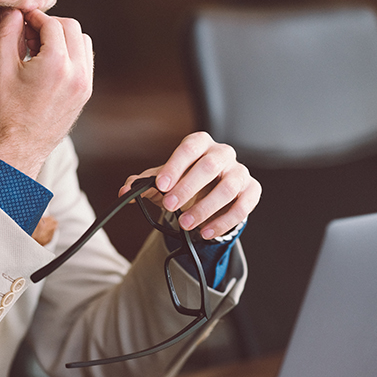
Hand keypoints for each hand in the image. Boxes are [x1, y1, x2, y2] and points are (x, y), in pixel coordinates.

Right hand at [0, 9, 92, 177]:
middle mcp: (76, 74)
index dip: (35, 17)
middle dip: (51, 25)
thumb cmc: (7, 113)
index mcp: (56, 64)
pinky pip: (85, 62)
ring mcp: (84, 85)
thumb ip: (8, 34)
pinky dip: (71, 54)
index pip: (52, 23)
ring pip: (83, 42)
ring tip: (39, 49)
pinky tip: (50, 63)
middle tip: (29, 34)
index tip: (22, 20)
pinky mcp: (85, 94)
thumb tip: (14, 12)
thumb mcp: (1, 69)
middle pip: (72, 28)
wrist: (19, 149)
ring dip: (64, 38)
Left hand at [120, 132, 260, 239]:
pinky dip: (223, 222)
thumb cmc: (185, 183)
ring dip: (205, 208)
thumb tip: (125, 191)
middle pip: (209, 166)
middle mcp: (223, 154)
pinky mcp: (251, 192)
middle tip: (170, 205)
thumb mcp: (163, 182)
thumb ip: (143, 185)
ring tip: (186, 224)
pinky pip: (242, 206)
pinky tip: (205, 232)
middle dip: (188, 187)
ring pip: (227, 188)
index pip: (189, 148)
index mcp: (200, 144)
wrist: (208, 195)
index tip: (160, 185)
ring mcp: (239, 172)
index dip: (175, 165)